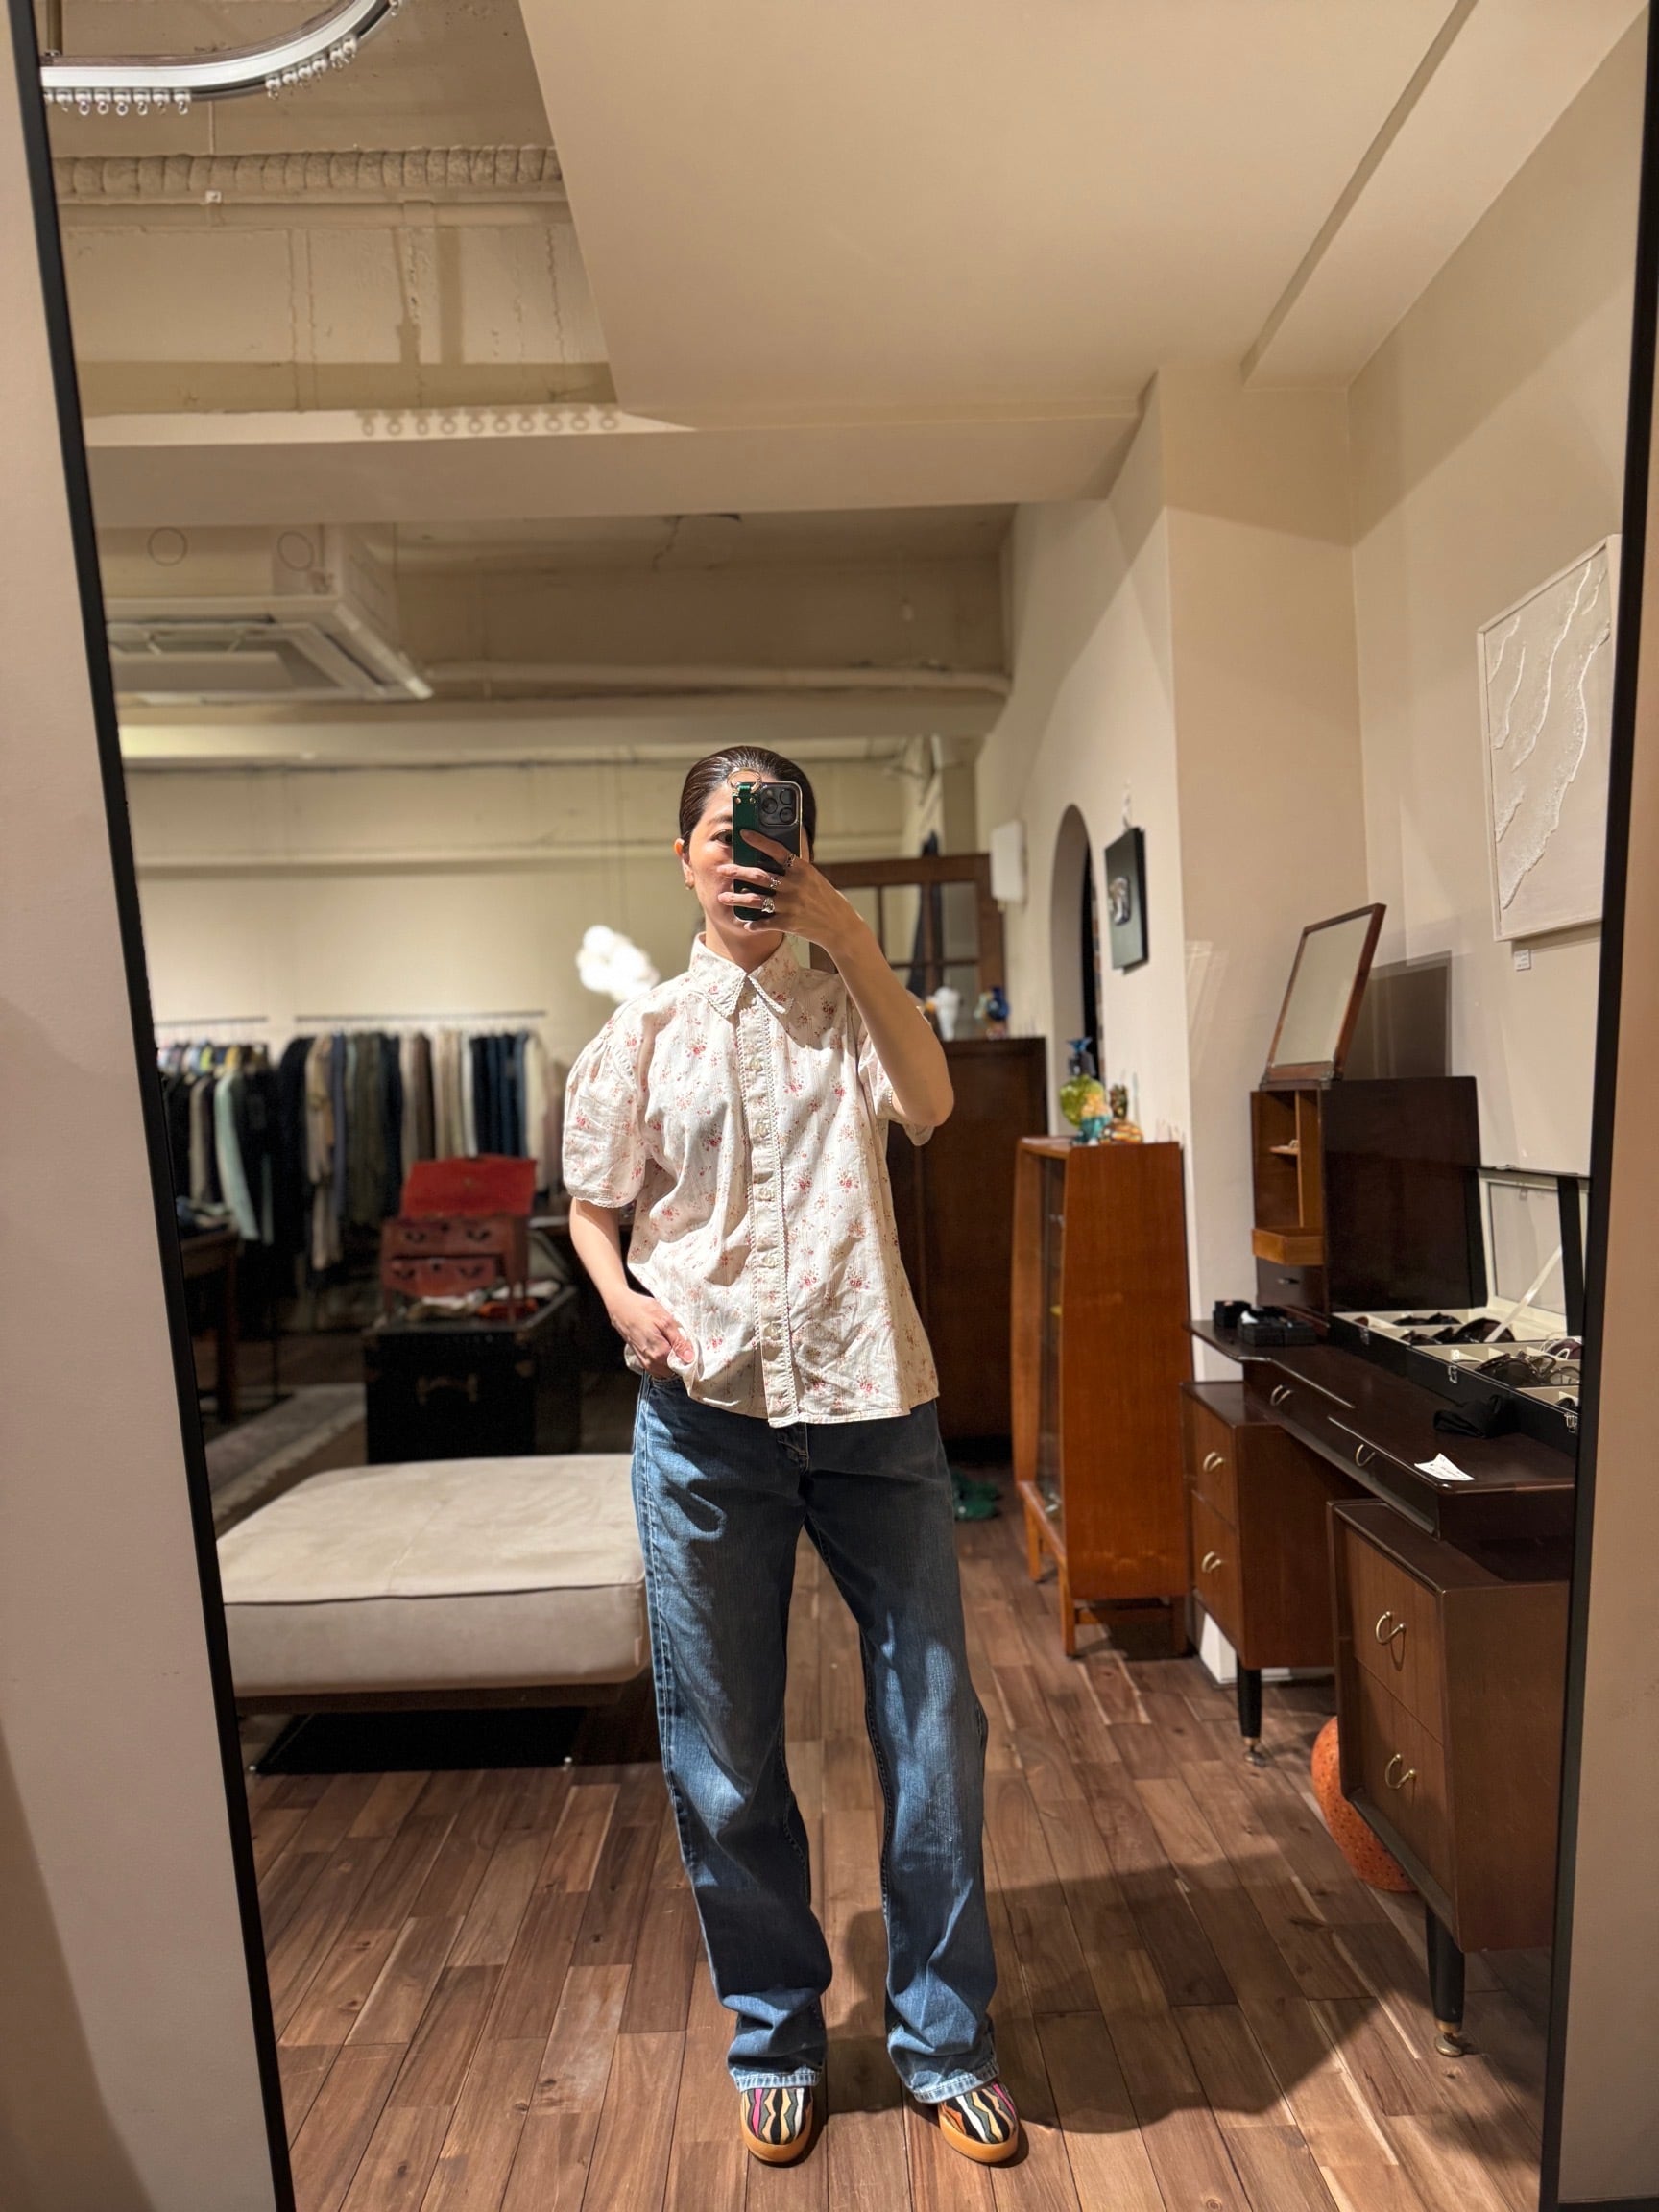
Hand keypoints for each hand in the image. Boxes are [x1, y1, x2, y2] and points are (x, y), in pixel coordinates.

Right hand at [607, 1289, 692, 1377]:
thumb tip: (690, 1358)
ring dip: (671, 1360)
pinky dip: (663, 1360)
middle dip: (680, 1360)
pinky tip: (663, 1345)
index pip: (682, 1366)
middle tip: (681, 1342)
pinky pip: (656, 1367)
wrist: (620, 1307)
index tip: (690, 1347)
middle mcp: (651, 1362)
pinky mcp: (640, 1360)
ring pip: (665, 1370)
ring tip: (671, 1343)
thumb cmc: (643, 1310)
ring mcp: (644, 1363)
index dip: (688, 1358)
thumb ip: (678, 1341)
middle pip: (673, 1370)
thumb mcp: (665, 1321)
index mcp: (660, 1353)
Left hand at [717, 833, 862, 957]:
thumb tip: (777, 853)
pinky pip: (764, 923)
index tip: (742, 834)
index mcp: (802, 870)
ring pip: (756, 900)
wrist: (839, 925)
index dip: (758, 841)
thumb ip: (795, 868)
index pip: (777, 850)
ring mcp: (790, 905)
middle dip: (737, 872)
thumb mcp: (814, 878)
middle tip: (723, 869)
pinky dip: (753, 924)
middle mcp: (795, 885)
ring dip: (737, 898)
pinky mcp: (788, 923)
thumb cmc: (824, 898)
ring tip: (722, 897)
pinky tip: (746, 924)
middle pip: (759, 876)